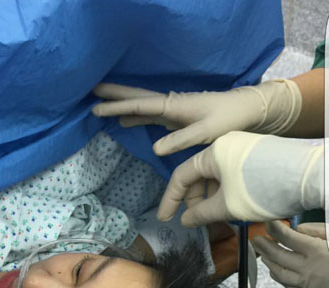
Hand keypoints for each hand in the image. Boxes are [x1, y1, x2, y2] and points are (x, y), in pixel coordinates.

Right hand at [91, 79, 300, 155]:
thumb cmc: (228, 119)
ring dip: (121, 106)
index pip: (139, 106)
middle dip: (114, 97)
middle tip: (91, 91)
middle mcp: (169, 104)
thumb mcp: (205, 131)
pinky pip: (149, 115)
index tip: (97, 108)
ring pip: (140, 106)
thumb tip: (154, 148)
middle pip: (136, 99)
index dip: (118, 107)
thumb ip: (180, 139)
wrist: (246, 111)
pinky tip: (125, 122)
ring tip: (100, 107)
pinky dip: (134, 117)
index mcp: (173, 105)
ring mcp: (171, 110)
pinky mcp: (175, 117)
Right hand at [156, 132, 323, 225]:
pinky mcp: (254, 156)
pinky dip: (225, 191)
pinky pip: (231, 174)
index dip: (171, 200)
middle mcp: (224, 145)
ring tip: (217, 217)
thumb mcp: (225, 206)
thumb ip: (199, 214)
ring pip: (216, 177)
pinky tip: (232, 207)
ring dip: (211, 198)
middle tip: (197, 221)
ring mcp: (241, 149)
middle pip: (198, 176)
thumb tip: (185, 221)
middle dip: (194, 200)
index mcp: (212, 152)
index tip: (165, 219)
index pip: (181, 177)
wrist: (306, 177)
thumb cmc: (260, 189)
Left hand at [252, 221, 328, 287]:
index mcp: (317, 251)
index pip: (289, 238)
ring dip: (268, 261)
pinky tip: (274, 268)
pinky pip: (285, 284)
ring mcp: (305, 283)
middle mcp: (307, 268)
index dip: (275, 229)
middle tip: (255, 239)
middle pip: (278, 256)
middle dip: (264, 246)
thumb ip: (318, 230)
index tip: (267, 222)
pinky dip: (277, 275)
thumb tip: (297, 228)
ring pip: (278, 272)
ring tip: (262, 252)